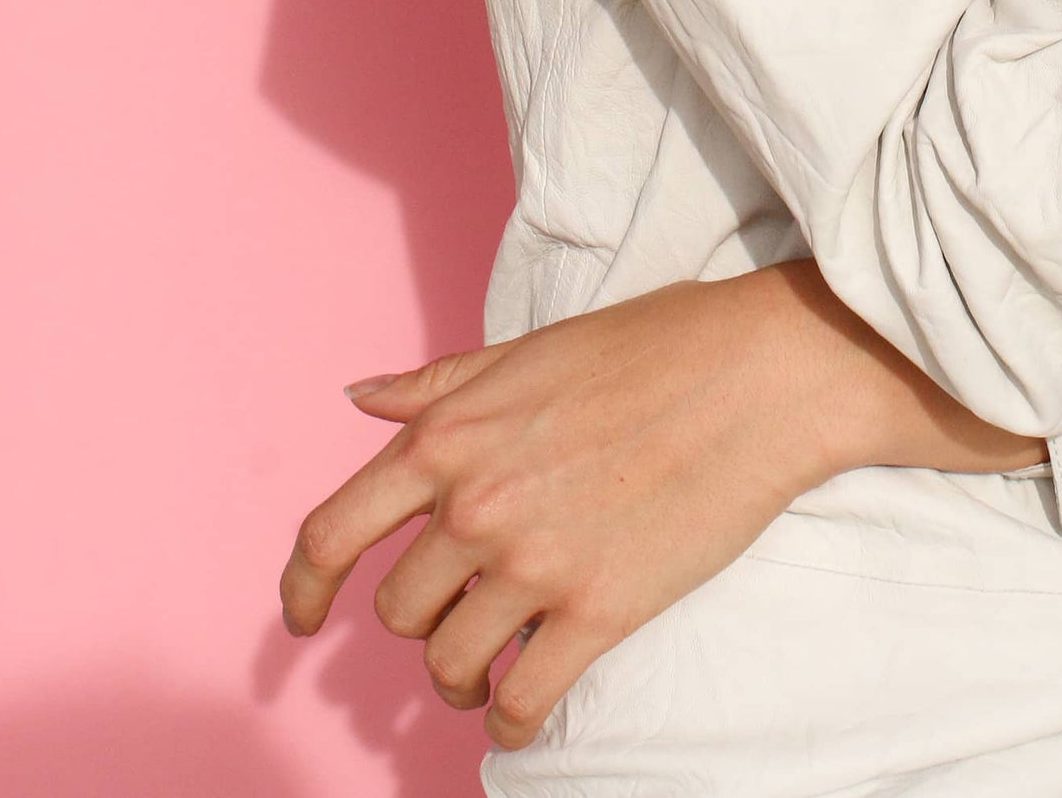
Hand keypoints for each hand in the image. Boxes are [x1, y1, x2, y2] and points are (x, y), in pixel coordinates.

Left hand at [278, 264, 1039, 752]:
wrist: (761, 373)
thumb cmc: (654, 344)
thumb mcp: (529, 350)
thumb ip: (437, 386)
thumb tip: (358, 399)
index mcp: (449, 436)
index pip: (329, 535)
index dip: (300, 591)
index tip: (300, 621)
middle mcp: (475, 504)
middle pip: (396, 609)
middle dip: (422, 617)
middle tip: (461, 611)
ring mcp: (532, 563)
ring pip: (447, 663)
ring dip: (460, 674)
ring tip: (490, 663)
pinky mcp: (594, 612)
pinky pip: (517, 701)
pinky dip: (510, 717)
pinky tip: (524, 703)